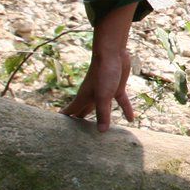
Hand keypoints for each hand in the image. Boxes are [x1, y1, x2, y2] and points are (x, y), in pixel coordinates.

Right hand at [63, 8, 137, 131]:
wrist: (113, 52)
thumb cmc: (103, 73)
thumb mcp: (103, 96)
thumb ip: (102, 114)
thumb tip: (101, 132)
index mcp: (83, 98)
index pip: (70, 112)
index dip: (64, 122)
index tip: (58, 133)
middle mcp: (92, 96)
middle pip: (84, 112)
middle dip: (81, 123)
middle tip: (79, 137)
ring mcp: (104, 92)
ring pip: (101, 109)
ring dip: (102, 119)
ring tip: (102, 132)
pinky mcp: (116, 89)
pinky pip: (120, 102)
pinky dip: (125, 110)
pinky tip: (131, 119)